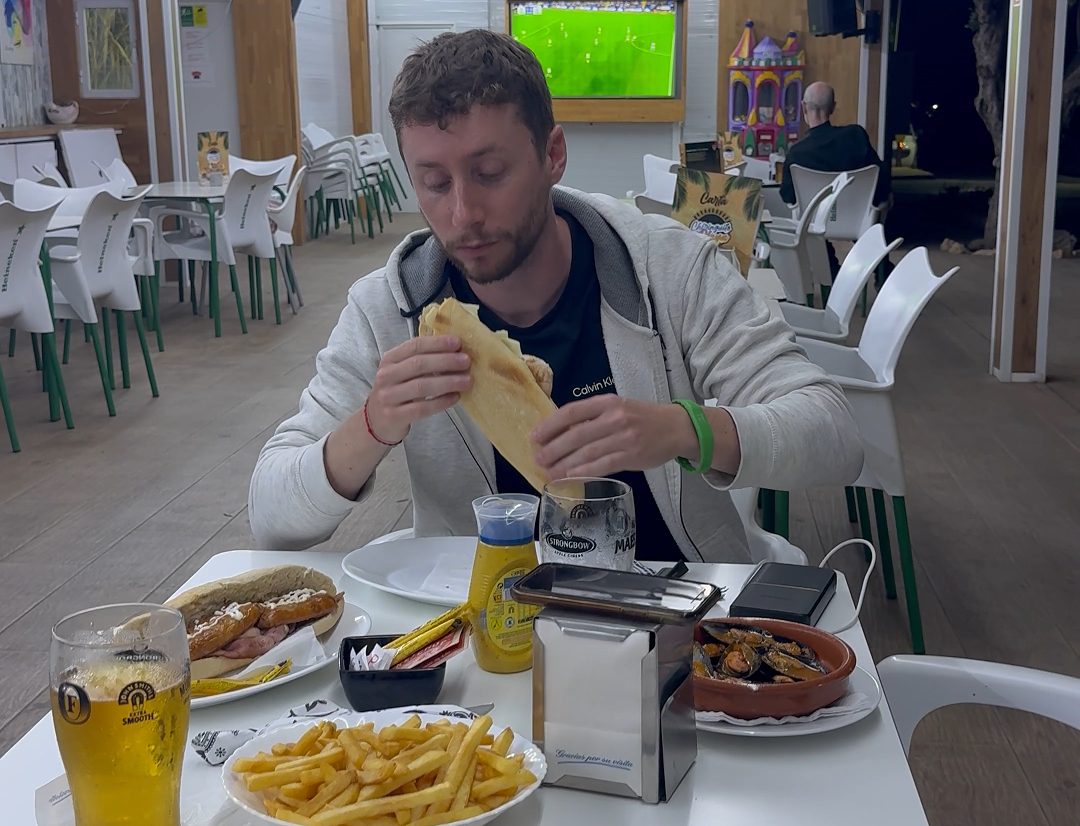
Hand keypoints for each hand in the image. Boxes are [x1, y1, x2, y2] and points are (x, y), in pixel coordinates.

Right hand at [364, 336, 471, 444]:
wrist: (377, 420)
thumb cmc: (397, 391)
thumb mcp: (402, 371)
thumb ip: (423, 360)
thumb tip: (456, 350)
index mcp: (390, 359)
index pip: (414, 346)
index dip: (437, 343)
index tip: (458, 343)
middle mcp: (386, 376)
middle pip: (418, 365)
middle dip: (445, 361)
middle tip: (466, 361)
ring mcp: (388, 397)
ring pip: (421, 386)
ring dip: (447, 382)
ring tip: (467, 381)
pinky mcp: (395, 416)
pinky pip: (422, 408)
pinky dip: (441, 402)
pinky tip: (455, 397)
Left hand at [531, 396, 698, 479]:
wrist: (676, 427)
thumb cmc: (642, 418)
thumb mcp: (617, 408)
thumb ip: (592, 417)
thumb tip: (560, 433)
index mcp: (607, 402)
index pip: (572, 412)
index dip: (550, 425)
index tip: (535, 436)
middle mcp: (614, 418)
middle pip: (576, 434)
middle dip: (553, 449)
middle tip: (538, 459)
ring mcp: (624, 437)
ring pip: (587, 452)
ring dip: (564, 464)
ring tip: (549, 472)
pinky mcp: (631, 455)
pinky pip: (602, 465)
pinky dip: (584, 472)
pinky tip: (570, 477)